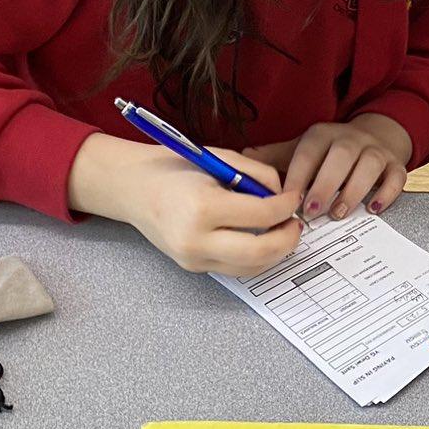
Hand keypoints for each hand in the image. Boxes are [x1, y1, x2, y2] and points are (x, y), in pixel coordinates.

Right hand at [68, 135, 300, 275]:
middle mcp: (196, 239)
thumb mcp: (218, 158)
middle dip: (288, 239)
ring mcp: (193, 258)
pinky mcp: (193, 267)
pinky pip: (236, 270)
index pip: (261, 214)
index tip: (293, 198)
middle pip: (260, 252)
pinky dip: (257, 259)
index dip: (286, 206)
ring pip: (251, 268)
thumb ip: (256, 174)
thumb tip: (284, 195)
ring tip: (283, 232)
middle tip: (296, 224)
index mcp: (202, 207)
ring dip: (276, 253)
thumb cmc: (174, 168)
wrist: (132, 188)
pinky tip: (263, 240)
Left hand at [273, 115, 411, 220]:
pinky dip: (387, 193)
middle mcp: (351, 139)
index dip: (299, 174)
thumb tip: (243, 160)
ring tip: (340, 213)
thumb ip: (276, 157)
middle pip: (341, 156)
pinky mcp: (395, 165)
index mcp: (323, 135)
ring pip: (369, 165)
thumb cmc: (332, 150)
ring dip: (354, 190)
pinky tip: (374, 208)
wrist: (376, 135)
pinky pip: (397, 176)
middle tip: (313, 210)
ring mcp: (375, 151)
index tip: (288, 198)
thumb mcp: (304, 148)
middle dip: (326, 184)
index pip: (309, 150)